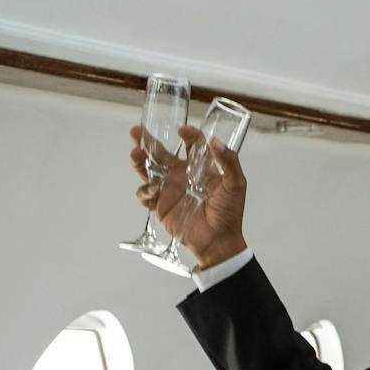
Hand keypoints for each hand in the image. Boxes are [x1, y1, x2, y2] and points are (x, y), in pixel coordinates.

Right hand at [129, 124, 249, 270]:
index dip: (187, 134)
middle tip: (136, 132)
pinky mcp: (160, 205)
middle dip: (147, 141)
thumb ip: (229, 161)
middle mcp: (181, 174)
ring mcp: (169, 189)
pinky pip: (145, 195)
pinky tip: (153, 190)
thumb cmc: (229, 212)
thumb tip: (216, 141)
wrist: (218, 240)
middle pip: (160, 153)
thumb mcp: (235, 183)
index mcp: (198, 166)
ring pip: (148, 170)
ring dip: (139, 161)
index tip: (182, 130)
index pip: (190, 144)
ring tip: (135, 154)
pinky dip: (144, 191)